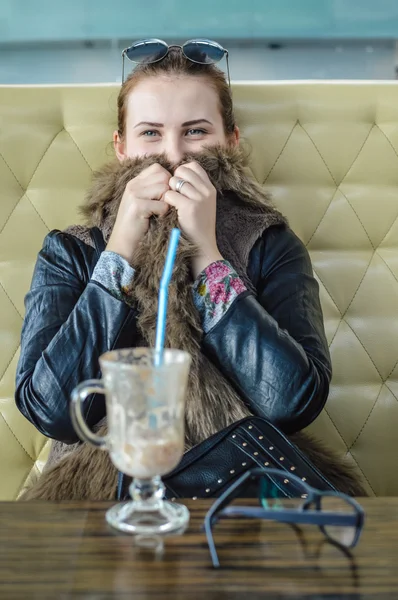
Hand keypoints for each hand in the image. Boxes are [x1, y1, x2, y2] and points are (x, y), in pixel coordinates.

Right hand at [106, 163, 169, 263]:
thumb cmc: (136, 223)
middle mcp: (133, 185)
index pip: (157, 168)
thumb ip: (152, 189)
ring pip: (164, 189)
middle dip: (168, 191)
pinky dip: (163, 213)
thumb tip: (172, 181)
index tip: (164, 195)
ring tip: (158, 212)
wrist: (122, 242)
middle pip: (163, 176)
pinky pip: (162, 205)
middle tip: (162, 204)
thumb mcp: (141, 201)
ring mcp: (134, 194)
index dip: (166, 180)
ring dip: (166, 202)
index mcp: (134, 182)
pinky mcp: (138, 206)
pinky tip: (156, 218)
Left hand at [165, 162, 222, 277]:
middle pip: (182, 170)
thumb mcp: (202, 203)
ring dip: (168, 191)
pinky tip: (169, 211)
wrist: (203, 246)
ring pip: (174, 182)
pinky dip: (166, 202)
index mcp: (210, 188)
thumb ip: (195, 188)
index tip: (178, 186)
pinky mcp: (190, 207)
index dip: (182, 172)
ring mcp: (199, 198)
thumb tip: (177, 172)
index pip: (193, 165)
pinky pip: (170, 195)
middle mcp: (207, 190)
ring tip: (172, 205)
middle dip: (173, 180)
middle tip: (173, 195)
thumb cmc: (198, 225)